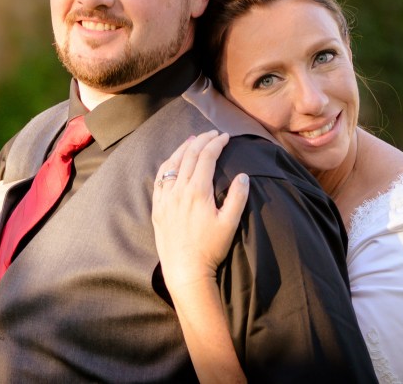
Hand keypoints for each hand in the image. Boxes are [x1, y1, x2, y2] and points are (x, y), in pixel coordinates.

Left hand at [151, 131, 249, 293]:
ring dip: (184, 148)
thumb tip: (244, 175)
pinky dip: (168, 164)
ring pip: (172, 163)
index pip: (206, 157)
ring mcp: (165, 198)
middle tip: (213, 133)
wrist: (185, 269)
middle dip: (202, 140)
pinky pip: (160, 178)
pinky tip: (172, 161)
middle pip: (189, 155)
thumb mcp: (230, 224)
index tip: (225, 136)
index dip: (216, 143)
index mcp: (197, 191)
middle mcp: (179, 190)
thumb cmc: (210, 248)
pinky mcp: (158, 207)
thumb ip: (237, 197)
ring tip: (193, 139)